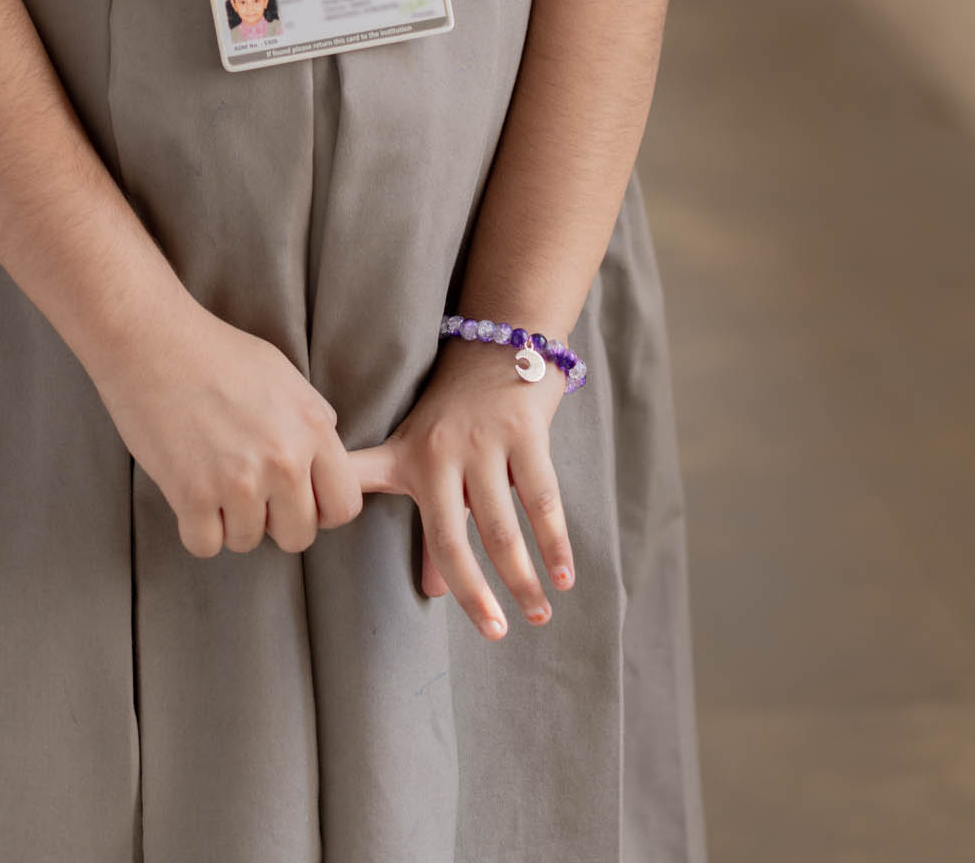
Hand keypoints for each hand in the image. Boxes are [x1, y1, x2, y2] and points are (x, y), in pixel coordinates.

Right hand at [96, 301, 363, 559]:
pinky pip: (205, 545)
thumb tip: (327, 462)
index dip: (321, 509)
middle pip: (299, 536)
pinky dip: (195, 526)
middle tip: (249, 490)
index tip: (296, 500)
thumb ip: (312, 422)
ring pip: (248, 541)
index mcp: (311, 427)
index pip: (344, 505)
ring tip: (212, 475)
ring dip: (230, 520)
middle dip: (275, 522)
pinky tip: (189, 490)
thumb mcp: (283, 376)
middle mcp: (284, 460)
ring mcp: (239, 481)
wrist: (152, 340)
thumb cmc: (216, 351)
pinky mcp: (192, 495)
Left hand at [350, 339, 575, 640]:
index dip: (419, 568)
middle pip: (453, 539)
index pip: (412, 526)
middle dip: (475, 592)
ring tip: (538, 615)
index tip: (436, 612)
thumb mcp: (426, 459)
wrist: (496, 341)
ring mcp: (483, 441)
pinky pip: (543, 498)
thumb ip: (431, 524)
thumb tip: (434, 591)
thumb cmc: (454, 412)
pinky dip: (555, 542)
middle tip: (496, 633)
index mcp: (410, 461)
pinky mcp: (524, 430)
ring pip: (503, 525)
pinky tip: (564, 575)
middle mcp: (441, 453)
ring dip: (523, 577)